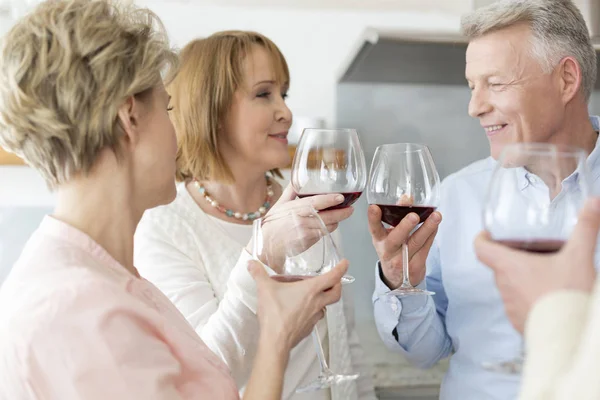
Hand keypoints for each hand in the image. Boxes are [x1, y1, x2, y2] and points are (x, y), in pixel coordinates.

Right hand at [247, 184, 352, 270]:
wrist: (266, 247)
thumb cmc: (271, 226)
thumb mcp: (279, 206)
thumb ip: (290, 192)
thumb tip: (296, 180)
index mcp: (294, 208)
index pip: (315, 202)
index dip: (330, 199)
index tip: (340, 197)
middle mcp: (301, 220)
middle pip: (327, 215)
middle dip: (342, 212)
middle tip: (350, 209)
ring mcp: (306, 232)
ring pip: (328, 225)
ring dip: (336, 221)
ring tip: (341, 215)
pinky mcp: (308, 242)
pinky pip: (323, 234)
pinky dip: (328, 229)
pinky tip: (329, 225)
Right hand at [248, 259, 347, 350]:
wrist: (276, 341)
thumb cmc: (275, 313)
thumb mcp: (265, 289)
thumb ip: (258, 274)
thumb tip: (251, 263)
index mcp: (311, 290)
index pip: (333, 277)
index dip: (341, 269)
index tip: (345, 263)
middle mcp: (317, 303)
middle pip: (336, 293)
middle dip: (338, 285)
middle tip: (333, 280)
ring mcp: (314, 317)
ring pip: (326, 306)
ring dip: (324, 299)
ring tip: (314, 295)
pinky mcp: (309, 328)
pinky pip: (316, 316)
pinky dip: (313, 311)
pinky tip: (302, 310)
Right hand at [367, 204, 441, 288]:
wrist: (397, 279)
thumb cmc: (393, 250)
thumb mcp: (389, 235)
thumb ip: (396, 216)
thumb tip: (407, 197)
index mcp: (379, 240)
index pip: (374, 228)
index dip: (373, 218)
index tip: (374, 207)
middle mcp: (388, 250)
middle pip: (396, 239)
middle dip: (405, 226)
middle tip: (413, 216)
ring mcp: (402, 260)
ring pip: (415, 242)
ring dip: (427, 228)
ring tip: (436, 216)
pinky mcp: (415, 265)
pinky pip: (426, 247)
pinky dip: (432, 234)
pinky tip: (436, 224)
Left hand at [474, 197, 599, 332]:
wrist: (571, 335)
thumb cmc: (567, 295)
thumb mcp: (579, 257)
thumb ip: (586, 227)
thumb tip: (593, 202)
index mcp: (509, 266)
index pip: (480, 248)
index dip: (482, 238)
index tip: (488, 234)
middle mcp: (504, 286)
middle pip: (498, 266)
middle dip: (510, 258)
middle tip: (528, 250)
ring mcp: (510, 306)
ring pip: (508, 286)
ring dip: (521, 279)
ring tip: (542, 273)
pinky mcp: (519, 322)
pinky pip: (518, 305)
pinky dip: (528, 298)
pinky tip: (548, 295)